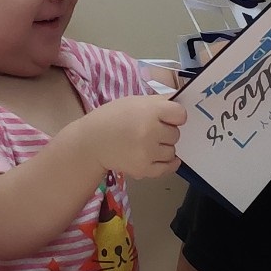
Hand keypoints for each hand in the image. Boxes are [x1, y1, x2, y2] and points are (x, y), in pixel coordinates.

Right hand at [64, 93, 184, 179]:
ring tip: (147, 144)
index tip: (167, 118)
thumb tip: (180, 105)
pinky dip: (168, 164)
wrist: (90, 142)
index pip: (180, 114)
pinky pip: (167, 168)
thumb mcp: (134, 101)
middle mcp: (151, 131)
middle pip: (176, 134)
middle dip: (166, 132)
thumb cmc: (111, 118)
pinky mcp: (143, 169)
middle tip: (150, 131)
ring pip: (171, 151)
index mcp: (150, 111)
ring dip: (163, 148)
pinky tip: (161, 157)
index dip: (174, 116)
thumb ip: (158, 102)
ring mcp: (148, 152)